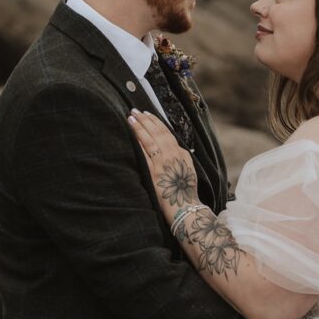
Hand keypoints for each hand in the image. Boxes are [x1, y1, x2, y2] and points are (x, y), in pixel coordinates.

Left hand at [128, 110, 197, 225]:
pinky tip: (132, 133)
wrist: (186, 207)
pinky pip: (145, 153)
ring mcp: (164, 162)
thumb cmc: (186, 192)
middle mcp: (173, 155)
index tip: (148, 114)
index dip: (156, 122)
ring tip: (131, 117)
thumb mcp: (187, 170)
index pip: (167, 133)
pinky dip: (138, 141)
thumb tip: (175, 149)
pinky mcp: (155, 172)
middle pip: (158, 132)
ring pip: (150, 139)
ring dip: (140, 127)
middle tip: (136, 110)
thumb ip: (181, 158)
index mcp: (182, 153)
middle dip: (146, 120)